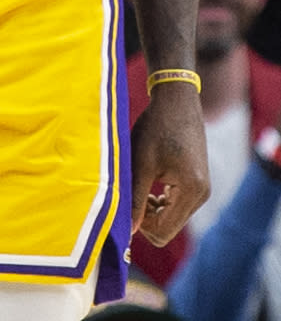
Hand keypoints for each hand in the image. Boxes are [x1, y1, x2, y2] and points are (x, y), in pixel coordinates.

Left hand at [130, 82, 209, 244]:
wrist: (176, 99)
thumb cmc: (156, 126)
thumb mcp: (141, 162)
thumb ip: (136, 197)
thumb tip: (129, 230)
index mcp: (191, 190)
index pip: (163, 232)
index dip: (141, 224)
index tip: (127, 202)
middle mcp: (202, 194)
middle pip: (169, 228)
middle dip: (147, 216)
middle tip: (133, 191)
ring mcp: (202, 189)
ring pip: (173, 218)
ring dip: (154, 208)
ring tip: (140, 183)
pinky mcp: (198, 182)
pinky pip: (178, 206)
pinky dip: (162, 201)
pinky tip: (151, 182)